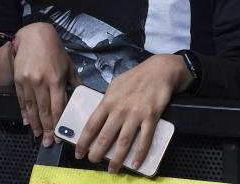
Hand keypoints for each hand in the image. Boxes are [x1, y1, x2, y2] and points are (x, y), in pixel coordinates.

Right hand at [12, 22, 77, 146]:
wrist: (33, 37)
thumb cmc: (55, 51)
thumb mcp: (68, 65)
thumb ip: (73, 82)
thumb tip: (80, 96)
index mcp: (56, 79)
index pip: (58, 106)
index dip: (58, 122)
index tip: (59, 134)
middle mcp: (41, 83)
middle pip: (44, 111)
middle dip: (46, 129)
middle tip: (47, 143)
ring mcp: (28, 83)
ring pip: (31, 108)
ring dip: (34, 124)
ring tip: (37, 136)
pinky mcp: (18, 81)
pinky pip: (21, 101)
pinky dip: (24, 113)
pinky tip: (27, 122)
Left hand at [75, 54, 188, 172]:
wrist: (160, 70)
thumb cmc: (137, 77)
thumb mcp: (116, 85)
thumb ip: (107, 100)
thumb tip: (99, 116)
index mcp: (108, 101)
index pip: (91, 125)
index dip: (83, 142)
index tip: (79, 153)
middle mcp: (120, 110)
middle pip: (105, 137)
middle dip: (97, 153)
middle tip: (93, 162)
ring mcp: (136, 114)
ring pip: (123, 142)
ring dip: (116, 159)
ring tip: (112, 169)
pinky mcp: (151, 117)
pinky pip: (145, 139)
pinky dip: (140, 153)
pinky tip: (135, 164)